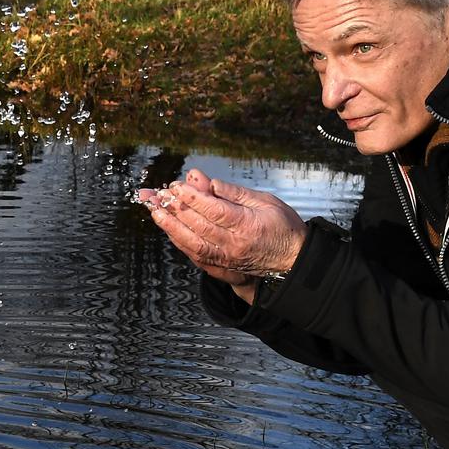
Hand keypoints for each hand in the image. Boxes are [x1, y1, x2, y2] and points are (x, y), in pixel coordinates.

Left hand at [136, 169, 306, 293]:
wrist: (293, 262)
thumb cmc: (283, 228)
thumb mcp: (264, 201)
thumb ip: (232, 192)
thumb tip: (206, 181)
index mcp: (247, 225)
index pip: (212, 209)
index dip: (191, 196)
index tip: (176, 185)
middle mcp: (233, 244)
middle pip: (197, 225)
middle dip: (174, 208)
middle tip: (158, 194)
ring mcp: (226, 259)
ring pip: (191, 242)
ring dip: (170, 226)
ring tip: (155, 210)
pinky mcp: (221, 267)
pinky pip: (194, 254)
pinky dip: (179, 240)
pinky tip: (169, 229)